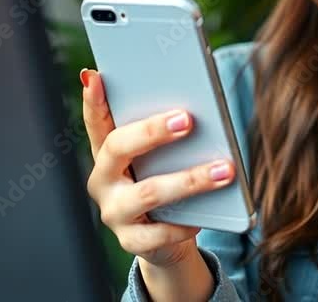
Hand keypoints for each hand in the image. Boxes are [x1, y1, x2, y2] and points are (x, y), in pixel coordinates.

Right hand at [80, 68, 235, 268]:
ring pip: (150, 192)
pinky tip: (207, 214)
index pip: (97, 121)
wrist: (165, 239)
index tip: (97, 76)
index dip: (93, 100)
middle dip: (153, 132)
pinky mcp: (132, 241)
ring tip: (224, 170)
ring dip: (191, 179)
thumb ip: (168, 133)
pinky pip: (161, 232)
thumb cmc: (168, 181)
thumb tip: (192, 106)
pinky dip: (187, 222)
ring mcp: (115, 211)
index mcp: (109, 152)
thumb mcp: (164, 156)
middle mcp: (103, 179)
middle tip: (187, 119)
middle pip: (119, 148)